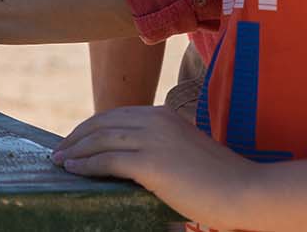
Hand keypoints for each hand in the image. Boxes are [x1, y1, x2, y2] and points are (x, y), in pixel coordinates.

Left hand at [52, 104, 254, 224]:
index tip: (74, 140)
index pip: (115, 115)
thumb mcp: (185, 151)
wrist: (248, 192)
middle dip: (76, 137)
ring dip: (74, 151)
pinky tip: (73, 169)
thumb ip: (160, 148)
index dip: (90, 127)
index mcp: (163, 114)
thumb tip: (133, 161)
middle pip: (101, 124)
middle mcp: (155, 120)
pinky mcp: (151, 163)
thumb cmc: (221, 180)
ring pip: (99, 140)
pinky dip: (85, 164)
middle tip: (58, 150)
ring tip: (59, 161)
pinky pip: (107, 160)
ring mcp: (153, 139)